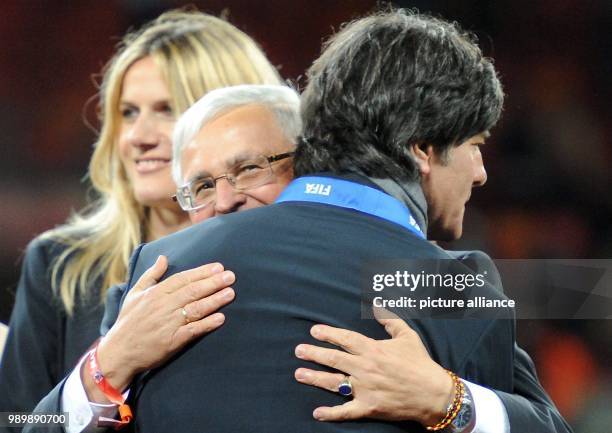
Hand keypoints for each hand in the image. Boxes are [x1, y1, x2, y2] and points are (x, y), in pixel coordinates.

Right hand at [85, 256, 234, 400]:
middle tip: (231, 276)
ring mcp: (168, 324)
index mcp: (155, 293)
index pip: (183, 279)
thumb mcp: (135, 294)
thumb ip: (151, 275)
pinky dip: (207, 324)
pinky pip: (192, 330)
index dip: (201, 272)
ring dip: (214, 300)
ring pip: (195, 309)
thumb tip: (163, 257)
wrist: (118, 352)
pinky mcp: (172, 341)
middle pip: (192, 291)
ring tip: (230, 293)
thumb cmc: (128, 321)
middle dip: (213, 283)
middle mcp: (163, 306)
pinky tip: (220, 318)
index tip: (218, 267)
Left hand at [294, 308, 452, 425]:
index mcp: (373, 349)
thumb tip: (377, 304)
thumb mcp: (407, 335)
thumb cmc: (420, 363)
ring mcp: (366, 389)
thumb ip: (390, 319)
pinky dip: (331, 413)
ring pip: (334, 382)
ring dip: (315, 378)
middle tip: (298, 350)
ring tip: (298, 374)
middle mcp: (365, 368)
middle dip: (314, 353)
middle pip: (334, 359)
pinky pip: (346, 411)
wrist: (434, 394)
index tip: (314, 330)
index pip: (345, 339)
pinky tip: (317, 412)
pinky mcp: (369, 407)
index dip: (328, 333)